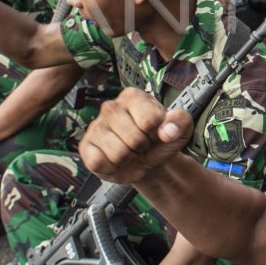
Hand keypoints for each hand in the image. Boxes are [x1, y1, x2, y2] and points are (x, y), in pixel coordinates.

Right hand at [79, 87, 194, 184]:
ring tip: (129, 152)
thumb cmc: (160, 140)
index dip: (157, 133)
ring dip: (128, 159)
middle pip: (134, 139)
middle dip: (142, 148)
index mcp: (134, 96)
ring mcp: (95, 126)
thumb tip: (167, 132)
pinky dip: (112, 168)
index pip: (150, 120)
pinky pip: (99, 163)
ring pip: (118, 153)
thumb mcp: (180, 129)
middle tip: (141, 145)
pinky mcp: (85, 146)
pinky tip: (115, 160)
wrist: (146, 160)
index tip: (155, 132)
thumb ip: (180, 122)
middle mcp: (110, 107)